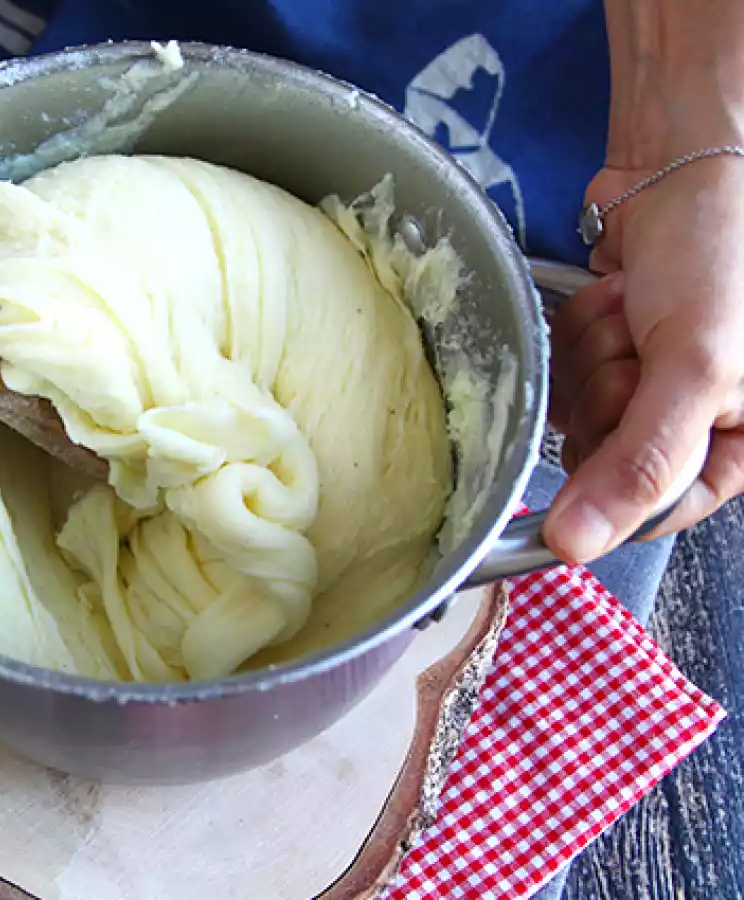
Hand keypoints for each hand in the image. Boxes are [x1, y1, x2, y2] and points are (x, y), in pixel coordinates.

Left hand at [545, 157, 743, 563]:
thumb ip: (639, 464)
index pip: (656, 510)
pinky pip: (561, 369)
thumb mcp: (699, 368)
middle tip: (647, 343)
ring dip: (595, 353)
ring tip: (641, 308)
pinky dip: (579, 329)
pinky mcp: (607, 348)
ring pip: (574, 412)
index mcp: (742, 446)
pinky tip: (616, 295)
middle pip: (603, 459)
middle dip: (612, 392)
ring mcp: (645, 384)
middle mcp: (695, 423)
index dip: (617, 487)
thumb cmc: (729, 254)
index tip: (605, 442)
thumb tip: (577, 546)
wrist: (691, 165)